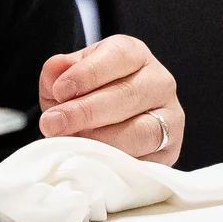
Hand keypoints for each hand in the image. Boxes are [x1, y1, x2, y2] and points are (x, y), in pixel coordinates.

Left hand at [39, 34, 183, 162]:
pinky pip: (146, 161)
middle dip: (86, 111)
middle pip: (130, 94)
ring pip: (143, 131)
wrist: (109, 131)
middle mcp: (159, 83)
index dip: (89, 73)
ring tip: (71, 144)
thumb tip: (56, 71)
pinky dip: (117, 164)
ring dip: (102, 141)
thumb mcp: (69, 80)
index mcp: (135, 56)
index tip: (60, 90)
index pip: (120, 56)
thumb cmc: (88, 98)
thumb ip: (58, 73)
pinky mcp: (169, 152)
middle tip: (53, 124)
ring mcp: (169, 119)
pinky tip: (91, 162)